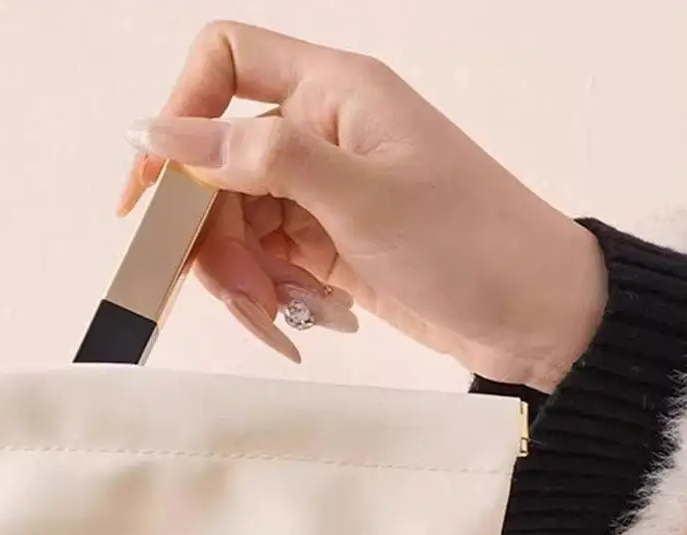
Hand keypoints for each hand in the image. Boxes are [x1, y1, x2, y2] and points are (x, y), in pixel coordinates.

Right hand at [119, 21, 606, 390]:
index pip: (225, 61)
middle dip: (213, 235)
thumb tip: (160, 130)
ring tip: (280, 315)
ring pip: (233, 223)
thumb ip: (259, 155)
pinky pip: (263, 261)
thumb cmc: (472, 244)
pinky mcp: (324, 244)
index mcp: (334, 91)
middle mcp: (320, 133)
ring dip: (241, 276)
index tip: (152, 193)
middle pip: (216, 165)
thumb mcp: (361, 197)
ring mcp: (320, 193)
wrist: (534, 317)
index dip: (178, 114)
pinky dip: (266, 294)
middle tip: (241, 292)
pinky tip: (298, 320)